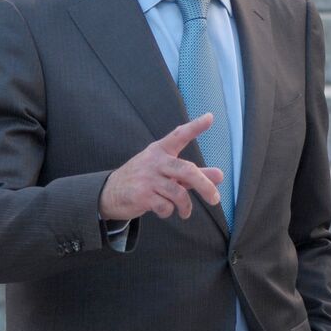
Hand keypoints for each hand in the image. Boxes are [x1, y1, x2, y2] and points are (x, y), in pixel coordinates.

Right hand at [99, 113, 224, 220]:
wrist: (110, 193)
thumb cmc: (145, 179)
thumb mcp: (168, 173)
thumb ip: (194, 175)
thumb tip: (220, 176)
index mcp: (161, 150)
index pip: (179, 135)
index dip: (195, 127)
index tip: (210, 117)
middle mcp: (155, 161)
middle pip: (187, 170)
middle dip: (204, 186)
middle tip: (215, 200)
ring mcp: (147, 178)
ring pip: (178, 193)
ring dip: (185, 206)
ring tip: (185, 212)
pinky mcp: (141, 195)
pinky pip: (165, 206)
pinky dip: (168, 211)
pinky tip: (164, 210)